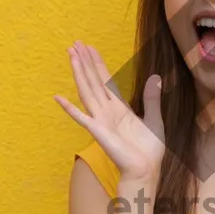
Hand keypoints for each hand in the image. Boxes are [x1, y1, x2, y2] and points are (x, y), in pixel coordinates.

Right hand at [54, 41, 165, 182]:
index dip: (97, 64)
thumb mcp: (155, 119)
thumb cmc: (149, 150)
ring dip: (79, 74)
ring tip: (71, 56)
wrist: (146, 170)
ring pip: (87, 91)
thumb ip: (152, 99)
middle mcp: (107, 111)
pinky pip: (81, 118)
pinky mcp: (98, 132)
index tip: (90, 48)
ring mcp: (101, 120)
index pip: (105, 80)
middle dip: (85, 62)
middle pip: (93, 81)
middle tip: (75, 43)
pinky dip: (70, 108)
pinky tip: (58, 97)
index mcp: (119, 108)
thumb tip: (156, 77)